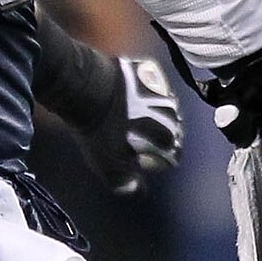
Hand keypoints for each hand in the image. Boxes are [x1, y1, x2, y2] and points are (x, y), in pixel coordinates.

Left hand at [71, 57, 183, 195]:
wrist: (87, 88)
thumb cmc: (99, 129)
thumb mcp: (107, 163)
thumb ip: (123, 181)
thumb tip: (135, 191)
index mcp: (168, 135)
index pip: (174, 154)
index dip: (163, 160)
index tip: (150, 161)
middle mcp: (172, 112)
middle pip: (173, 129)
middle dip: (163, 136)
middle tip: (145, 139)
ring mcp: (163, 88)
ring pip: (166, 105)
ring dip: (157, 112)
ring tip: (141, 117)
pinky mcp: (149, 70)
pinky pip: (153, 84)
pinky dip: (146, 91)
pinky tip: (133, 95)